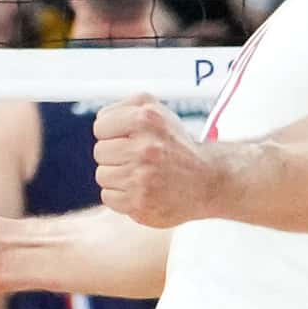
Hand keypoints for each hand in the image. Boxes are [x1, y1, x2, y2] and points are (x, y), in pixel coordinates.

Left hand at [93, 95, 217, 227]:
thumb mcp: (157, 112)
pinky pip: (108, 196)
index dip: (114, 133)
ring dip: (119, 176)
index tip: (132, 139)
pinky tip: (142, 190)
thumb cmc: (176, 146)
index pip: (101, 126)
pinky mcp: (139, 202)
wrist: (207, 180)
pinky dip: (122, 195)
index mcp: (146, 119)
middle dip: (117, 155)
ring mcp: (142, 177)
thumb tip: (101, 119)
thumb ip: (126, 106)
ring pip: (102, 175)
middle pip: (100, 152)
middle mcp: (145, 147)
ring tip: (143, 174)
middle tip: (142, 158)